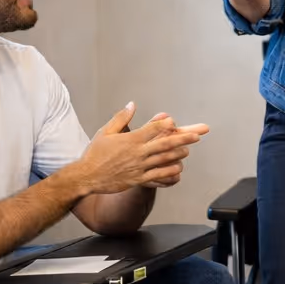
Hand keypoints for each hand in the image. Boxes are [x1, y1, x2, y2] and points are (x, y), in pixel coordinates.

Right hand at [74, 103, 209, 194]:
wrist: (86, 176)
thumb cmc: (95, 153)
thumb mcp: (105, 131)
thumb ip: (121, 118)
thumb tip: (132, 104)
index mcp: (130, 139)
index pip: (152, 129)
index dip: (165, 124)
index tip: (174, 121)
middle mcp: (137, 153)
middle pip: (165, 144)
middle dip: (183, 138)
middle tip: (197, 135)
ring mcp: (139, 167)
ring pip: (164, 160)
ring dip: (179, 154)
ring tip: (189, 150)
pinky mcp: (138, 179)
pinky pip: (158, 175)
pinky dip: (169, 172)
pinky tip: (178, 169)